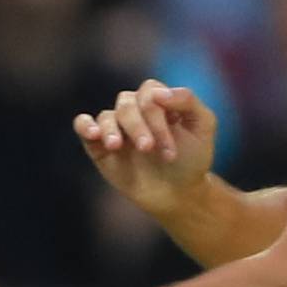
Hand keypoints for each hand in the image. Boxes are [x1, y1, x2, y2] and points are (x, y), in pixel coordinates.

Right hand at [73, 80, 214, 216]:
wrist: (177, 194)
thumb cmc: (192, 160)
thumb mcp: (203, 126)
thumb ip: (188, 101)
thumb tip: (158, 92)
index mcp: (159, 101)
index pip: (150, 92)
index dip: (156, 114)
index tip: (169, 145)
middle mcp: (136, 111)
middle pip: (127, 103)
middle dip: (138, 126)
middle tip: (148, 149)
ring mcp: (117, 128)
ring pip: (107, 115)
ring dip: (113, 130)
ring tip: (117, 146)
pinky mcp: (99, 146)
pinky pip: (83, 125)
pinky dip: (85, 125)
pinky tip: (93, 134)